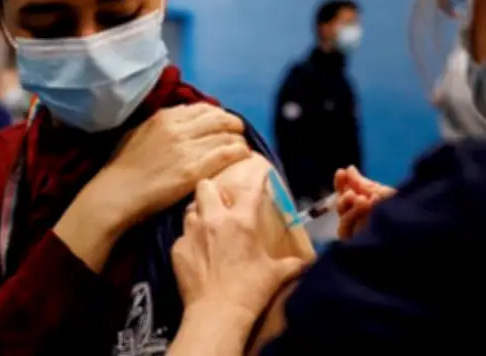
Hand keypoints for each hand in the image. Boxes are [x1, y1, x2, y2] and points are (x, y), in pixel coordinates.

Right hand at [56, 103, 250, 269]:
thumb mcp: (139, 133)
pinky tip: (244, 157)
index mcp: (165, 117)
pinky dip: (240, 153)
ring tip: (242, 148)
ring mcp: (187, 148)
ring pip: (227, 135)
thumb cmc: (122, 168)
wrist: (116, 193)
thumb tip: (183, 122)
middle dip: (233, 124)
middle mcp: (178, 128)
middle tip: (238, 133)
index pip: (203, 109)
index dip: (218, 115)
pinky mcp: (194, 170)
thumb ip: (161, 125)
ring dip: (239, 140)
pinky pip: (227, 154)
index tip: (222, 124)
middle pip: (219, 118)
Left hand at [172, 177, 305, 326]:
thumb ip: (292, 264)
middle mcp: (214, 219)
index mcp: (241, 220)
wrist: (217, 312)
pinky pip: (182, 236)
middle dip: (211, 190)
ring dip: (198, 215)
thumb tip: (307, 263)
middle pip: (205, 186)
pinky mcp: (177, 248)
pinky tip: (196, 254)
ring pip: (190, 209)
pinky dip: (189, 242)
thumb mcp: (276, 275)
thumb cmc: (250, 290)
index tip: (258, 173)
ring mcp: (192, 232)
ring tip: (205, 227)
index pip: (250, 188)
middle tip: (219, 203)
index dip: (255, 178)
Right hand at [334, 166, 394, 239]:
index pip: (347, 193)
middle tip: (352, 191)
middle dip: (343, 194)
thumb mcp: (380, 192)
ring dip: (347, 204)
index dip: (341, 183)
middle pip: (341, 205)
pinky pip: (345, 228)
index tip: (342, 171)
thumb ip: (362, 183)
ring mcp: (358, 232)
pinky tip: (364, 204)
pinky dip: (352, 214)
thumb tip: (349, 169)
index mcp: (365, 206)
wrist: (411, 227)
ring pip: (342, 216)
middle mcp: (360, 219)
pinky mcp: (356, 243)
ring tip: (362, 198)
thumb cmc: (400, 209)